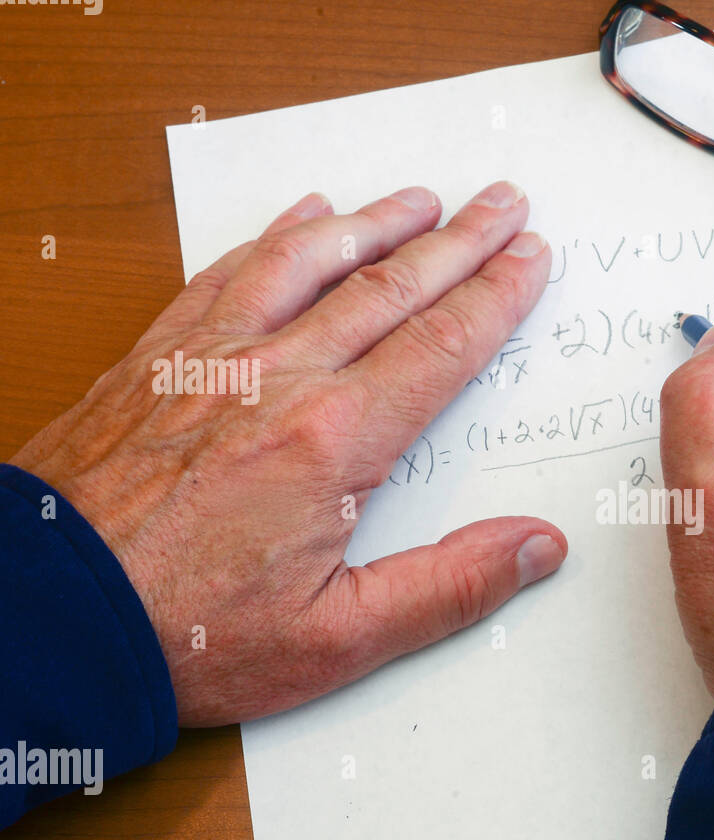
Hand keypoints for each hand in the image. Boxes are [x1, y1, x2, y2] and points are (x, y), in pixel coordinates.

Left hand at [10, 182, 565, 725]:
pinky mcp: (156, 359)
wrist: (45, 617)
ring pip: (309, 263)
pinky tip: (302, 216)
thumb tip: (538, 547)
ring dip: (374, 223)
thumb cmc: (186, 633)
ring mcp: (211, 358)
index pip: (440, 348)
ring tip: (420, 199)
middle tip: (503, 203)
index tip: (530, 257)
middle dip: (457, 241)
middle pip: (388, 289)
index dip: (494, 297)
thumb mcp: (338, 639)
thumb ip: (449, 588)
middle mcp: (275, 378)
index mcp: (332, 442)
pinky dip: (273, 236)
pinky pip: (225, 273)